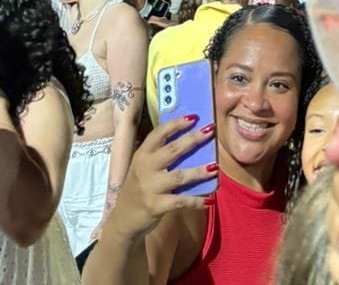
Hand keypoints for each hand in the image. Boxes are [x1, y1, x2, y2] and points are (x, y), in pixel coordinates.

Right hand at [102, 119, 212, 240]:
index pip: (159, 133)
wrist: (123, 221)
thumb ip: (159, 157)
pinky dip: (195, 201)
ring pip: (179, 175)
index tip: (194, 117)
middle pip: (173, 150)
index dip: (176, 124)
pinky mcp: (156, 206)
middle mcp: (145, 168)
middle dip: (193, 139)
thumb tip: (189, 142)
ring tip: (215, 167)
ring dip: (199, 171)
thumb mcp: (142, 169)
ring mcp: (150, 187)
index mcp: (142, 155)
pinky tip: (209, 200)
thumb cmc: (138, 190)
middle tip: (211, 130)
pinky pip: (180, 201)